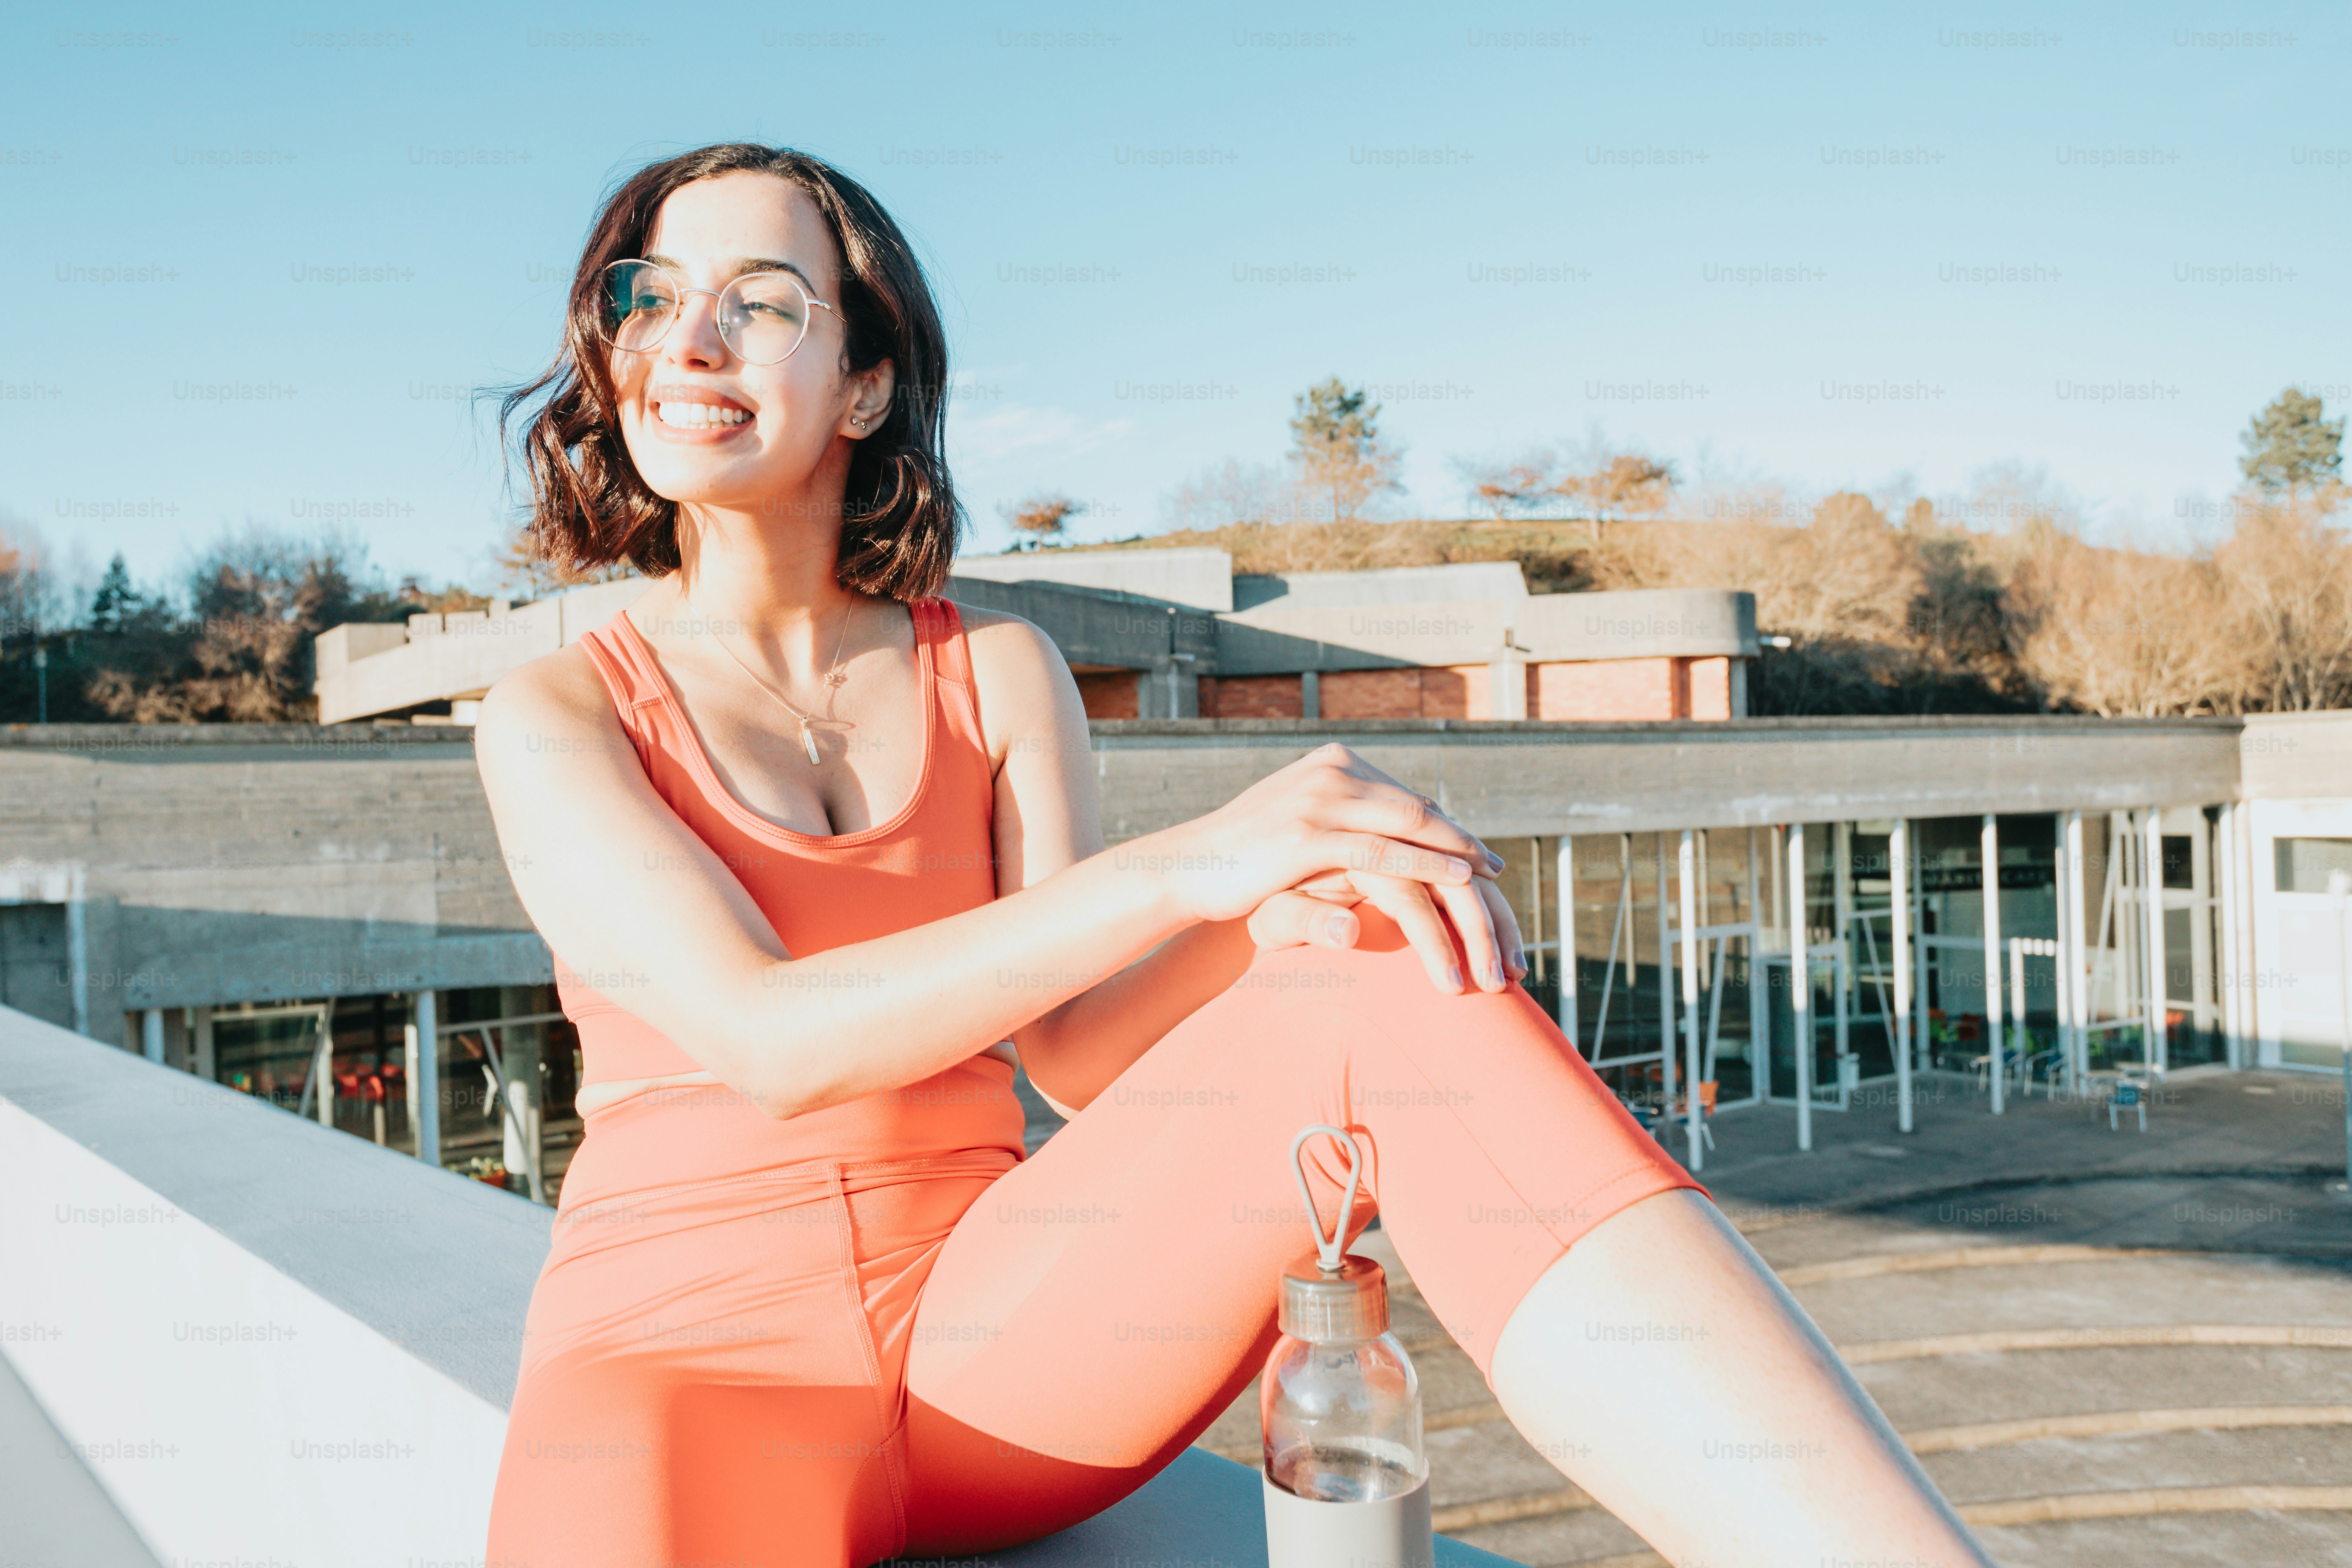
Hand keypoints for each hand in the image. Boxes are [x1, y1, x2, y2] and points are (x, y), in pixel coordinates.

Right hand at [1153, 743, 1515, 993]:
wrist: (1191, 867)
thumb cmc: (1248, 857)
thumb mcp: (1304, 828)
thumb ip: (1347, 822)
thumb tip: (1395, 818)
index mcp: (1334, 764)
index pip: (1405, 797)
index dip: (1447, 828)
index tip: (1479, 856)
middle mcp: (1332, 772)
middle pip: (1417, 808)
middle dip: (1462, 840)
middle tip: (1498, 869)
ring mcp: (1321, 800)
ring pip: (1409, 824)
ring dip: (1456, 852)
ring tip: (1491, 877)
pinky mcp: (1309, 835)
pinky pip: (1382, 851)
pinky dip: (1425, 864)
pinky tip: (1458, 879)